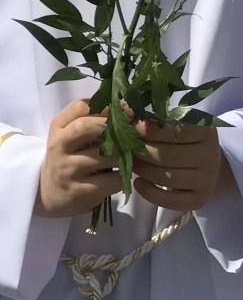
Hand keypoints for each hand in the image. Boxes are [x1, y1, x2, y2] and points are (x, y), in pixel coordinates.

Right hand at [34, 100, 122, 217]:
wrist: (50, 193)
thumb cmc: (71, 157)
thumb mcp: (74, 136)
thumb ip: (94, 120)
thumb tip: (129, 106)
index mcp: (59, 127)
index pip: (79, 107)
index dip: (107, 106)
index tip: (127, 108)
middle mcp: (59, 146)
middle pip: (85, 127)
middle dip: (113, 126)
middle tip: (134, 131)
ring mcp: (67, 170)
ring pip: (105, 155)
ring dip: (124, 154)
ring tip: (131, 154)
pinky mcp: (79, 191)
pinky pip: (112, 179)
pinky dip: (123, 175)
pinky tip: (123, 174)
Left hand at [131, 119, 230, 211]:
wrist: (206, 163)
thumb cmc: (183, 140)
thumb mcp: (176, 124)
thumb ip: (155, 120)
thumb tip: (125, 113)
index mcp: (207, 132)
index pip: (174, 131)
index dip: (148, 130)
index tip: (131, 128)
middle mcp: (211, 155)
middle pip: (167, 155)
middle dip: (141, 152)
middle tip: (126, 149)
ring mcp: (207, 179)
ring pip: (165, 177)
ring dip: (141, 171)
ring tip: (131, 163)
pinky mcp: (200, 198)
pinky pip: (170, 200)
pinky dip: (149, 192)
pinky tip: (139, 183)